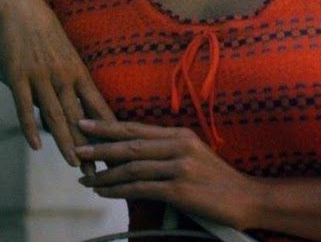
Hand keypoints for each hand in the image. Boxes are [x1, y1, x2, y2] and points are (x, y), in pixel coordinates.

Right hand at [0, 0, 115, 172]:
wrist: (20, 6)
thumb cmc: (43, 30)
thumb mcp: (63, 54)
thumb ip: (68, 81)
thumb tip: (75, 104)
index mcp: (77, 71)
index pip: (97, 105)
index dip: (108, 130)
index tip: (119, 149)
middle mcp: (64, 75)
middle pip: (80, 116)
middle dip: (92, 146)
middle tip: (102, 171)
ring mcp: (41, 76)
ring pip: (57, 114)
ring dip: (67, 141)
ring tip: (77, 164)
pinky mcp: (19, 75)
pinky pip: (26, 105)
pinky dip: (31, 126)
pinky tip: (37, 145)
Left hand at [75, 119, 256, 229]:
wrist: (243, 196)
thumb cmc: (216, 178)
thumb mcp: (193, 153)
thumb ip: (167, 149)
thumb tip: (134, 151)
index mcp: (180, 133)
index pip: (137, 128)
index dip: (109, 126)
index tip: (86, 124)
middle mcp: (178, 145)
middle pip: (130, 144)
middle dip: (100, 146)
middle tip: (77, 147)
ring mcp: (179, 166)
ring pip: (132, 166)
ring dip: (105, 174)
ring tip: (86, 179)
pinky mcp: (179, 188)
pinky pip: (141, 188)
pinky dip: (119, 190)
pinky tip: (105, 192)